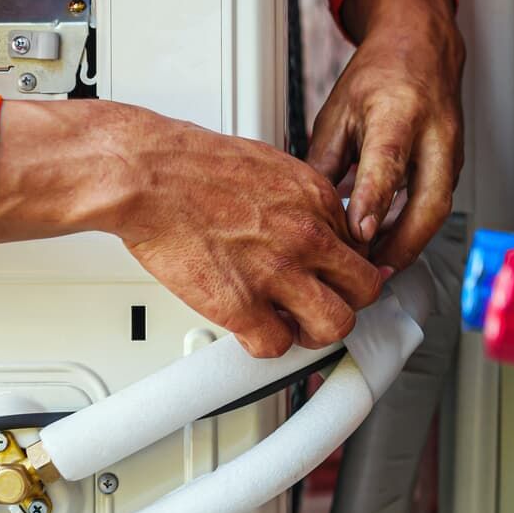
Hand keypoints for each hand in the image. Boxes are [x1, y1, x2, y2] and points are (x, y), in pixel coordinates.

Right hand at [0, 100, 380, 357]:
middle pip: (365, 288)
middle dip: (346, 301)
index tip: (335, 276)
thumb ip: (297, 199)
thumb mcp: (268, 166)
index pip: (362, 247)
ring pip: (335, 326)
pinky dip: (265, 345)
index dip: (347, 267)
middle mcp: (307, 235)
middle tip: (322, 303)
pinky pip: (276, 346)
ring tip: (293, 325)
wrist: (148, 173)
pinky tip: (251, 329)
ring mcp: (278, 272)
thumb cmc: (191, 165)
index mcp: (316, 199)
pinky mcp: (241, 305)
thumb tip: (309, 220)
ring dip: (315, 332)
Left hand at [307, 0, 465, 270]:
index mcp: (398, 112)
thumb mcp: (338, 110)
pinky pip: (436, 206)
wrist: (422, 48)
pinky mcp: (454, 166)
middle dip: (401, 247)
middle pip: (428, 203)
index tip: (358, 234)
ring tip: (373, 268)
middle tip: (371, 274)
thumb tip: (310, 209)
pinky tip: (388, 245)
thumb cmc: (381, 74)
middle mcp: (433, 134)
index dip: (373, 201)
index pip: (387, 162)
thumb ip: (324, 162)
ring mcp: (450, 152)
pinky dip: (413, 230)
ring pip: (436, 211)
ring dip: (407, 244)